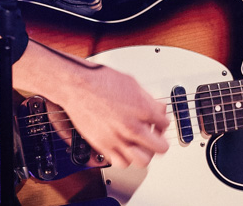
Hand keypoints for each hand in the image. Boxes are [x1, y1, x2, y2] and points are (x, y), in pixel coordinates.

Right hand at [14, 41, 169, 168]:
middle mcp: (132, 127)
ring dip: (144, 154)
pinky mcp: (103, 146)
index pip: (165, 124)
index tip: (157, 122)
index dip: (162, 123)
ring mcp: (117, 139)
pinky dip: (125, 159)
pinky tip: (124, 149)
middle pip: (160, 147)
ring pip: (142, 161)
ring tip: (141, 147)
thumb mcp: (133, 84)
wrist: (78, 86)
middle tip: (155, 138)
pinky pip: (121, 163)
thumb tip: (157, 108)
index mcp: (143, 109)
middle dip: (160, 142)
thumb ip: (148, 99)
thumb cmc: (101, 81)